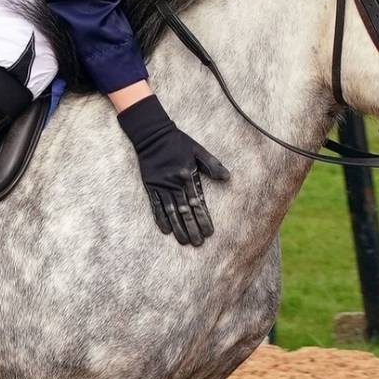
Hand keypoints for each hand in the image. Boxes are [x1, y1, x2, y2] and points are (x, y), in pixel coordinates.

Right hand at [117, 96, 230, 245]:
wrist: (152, 135)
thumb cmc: (178, 143)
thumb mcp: (198, 150)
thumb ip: (212, 165)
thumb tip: (227, 178)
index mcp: (188, 175)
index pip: (198, 202)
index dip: (204, 218)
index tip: (210, 232)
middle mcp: (175, 183)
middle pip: (185, 211)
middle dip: (193, 228)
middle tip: (198, 243)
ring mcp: (162, 186)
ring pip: (172, 211)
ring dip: (178, 227)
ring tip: (184, 241)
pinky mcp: (151, 187)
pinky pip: (156, 206)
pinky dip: (161, 219)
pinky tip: (166, 231)